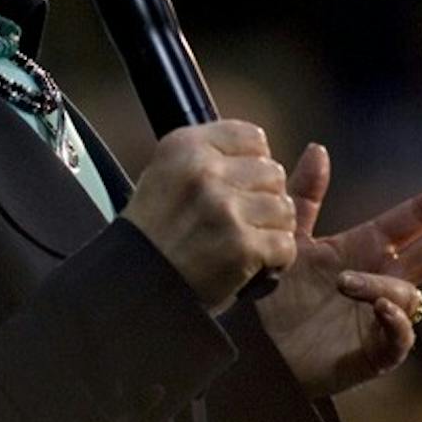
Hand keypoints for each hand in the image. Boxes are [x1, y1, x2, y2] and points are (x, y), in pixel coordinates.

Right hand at [123, 121, 297, 310]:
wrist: (136, 284)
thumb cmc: (153, 233)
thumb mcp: (167, 173)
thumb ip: (209, 155)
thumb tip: (259, 150)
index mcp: (186, 146)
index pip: (253, 137)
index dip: (254, 163)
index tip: (241, 184)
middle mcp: (205, 172)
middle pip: (273, 173)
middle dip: (265, 198)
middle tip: (242, 219)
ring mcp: (225, 208)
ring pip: (284, 209)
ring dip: (272, 230)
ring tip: (246, 241)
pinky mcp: (241, 245)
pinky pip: (285, 245)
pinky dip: (275, 259)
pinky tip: (253, 263)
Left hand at [256, 144, 421, 399]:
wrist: (248, 346)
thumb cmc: (270, 294)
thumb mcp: (287, 237)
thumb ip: (303, 195)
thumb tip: (319, 148)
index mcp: (362, 250)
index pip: (410, 221)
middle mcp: (377, 282)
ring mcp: (376, 319)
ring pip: (408, 295)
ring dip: (382, 285)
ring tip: (344, 283)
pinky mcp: (367, 355)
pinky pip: (396, 340)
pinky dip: (394, 323)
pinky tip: (381, 307)